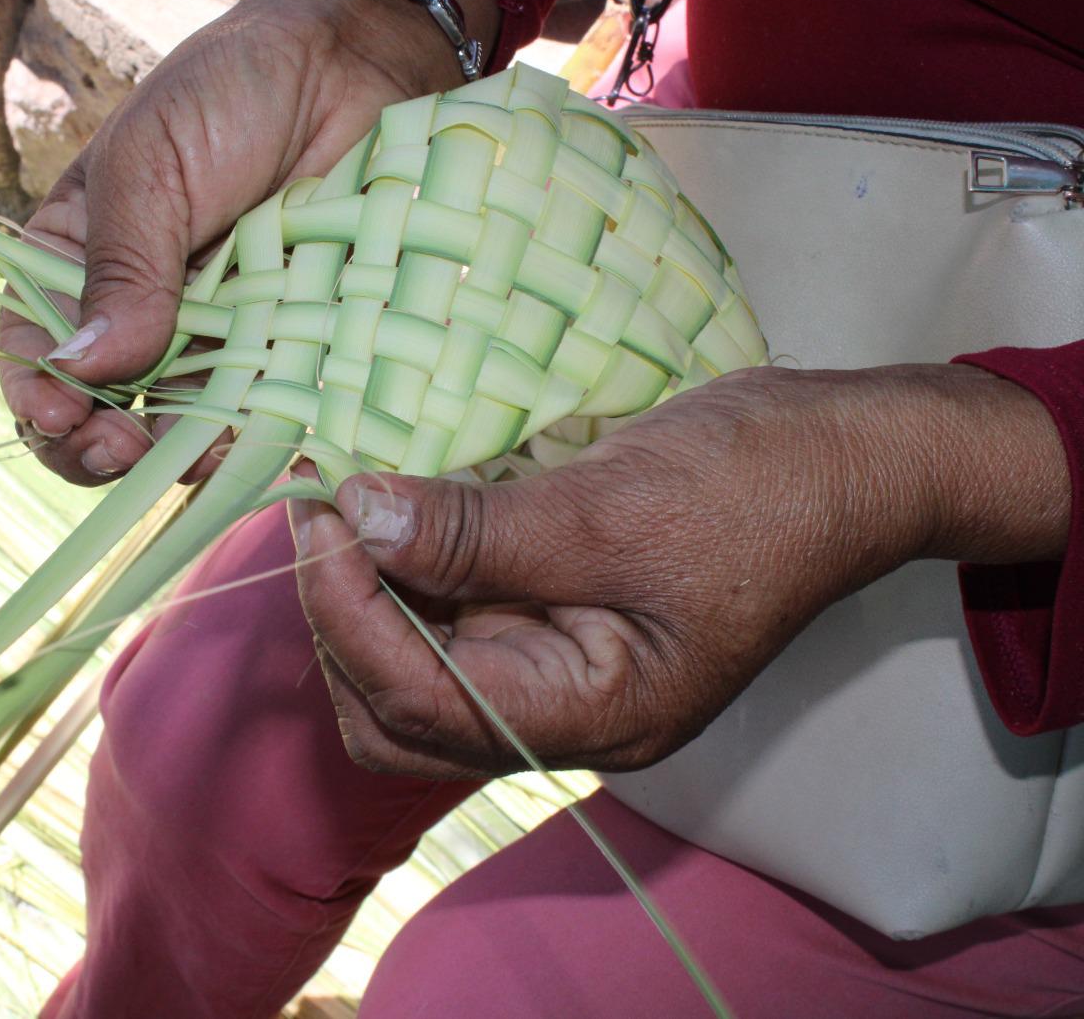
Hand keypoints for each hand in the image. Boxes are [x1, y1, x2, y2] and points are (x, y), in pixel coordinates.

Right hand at [0, 0, 498, 483]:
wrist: (348, 66)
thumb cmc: (227, 94)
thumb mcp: (149, 166)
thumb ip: (121, 267)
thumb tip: (80, 367)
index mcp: (79, 259)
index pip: (33, 347)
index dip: (36, 394)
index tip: (58, 417)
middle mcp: (139, 308)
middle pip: (98, 405)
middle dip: (97, 444)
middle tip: (119, 450)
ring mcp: (212, 334)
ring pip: (176, 424)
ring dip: (173, 456)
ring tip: (192, 454)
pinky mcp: (280, 346)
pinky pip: (256, 412)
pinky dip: (249, 441)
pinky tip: (252, 447)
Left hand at [290, 364, 1069, 778]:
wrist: (848, 457)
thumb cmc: (757, 488)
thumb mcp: (613, 508)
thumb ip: (478, 531)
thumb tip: (357, 517)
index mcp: (594, 714)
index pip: (426, 703)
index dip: (351, 618)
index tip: (323, 520)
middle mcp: (564, 709)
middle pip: (402, 712)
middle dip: (343, 621)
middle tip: (323, 517)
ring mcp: (558, 663)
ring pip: (415, 665)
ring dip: (367, 594)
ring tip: (346, 506)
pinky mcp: (553, 612)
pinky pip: (452, 614)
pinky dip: (409, 569)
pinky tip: (394, 508)